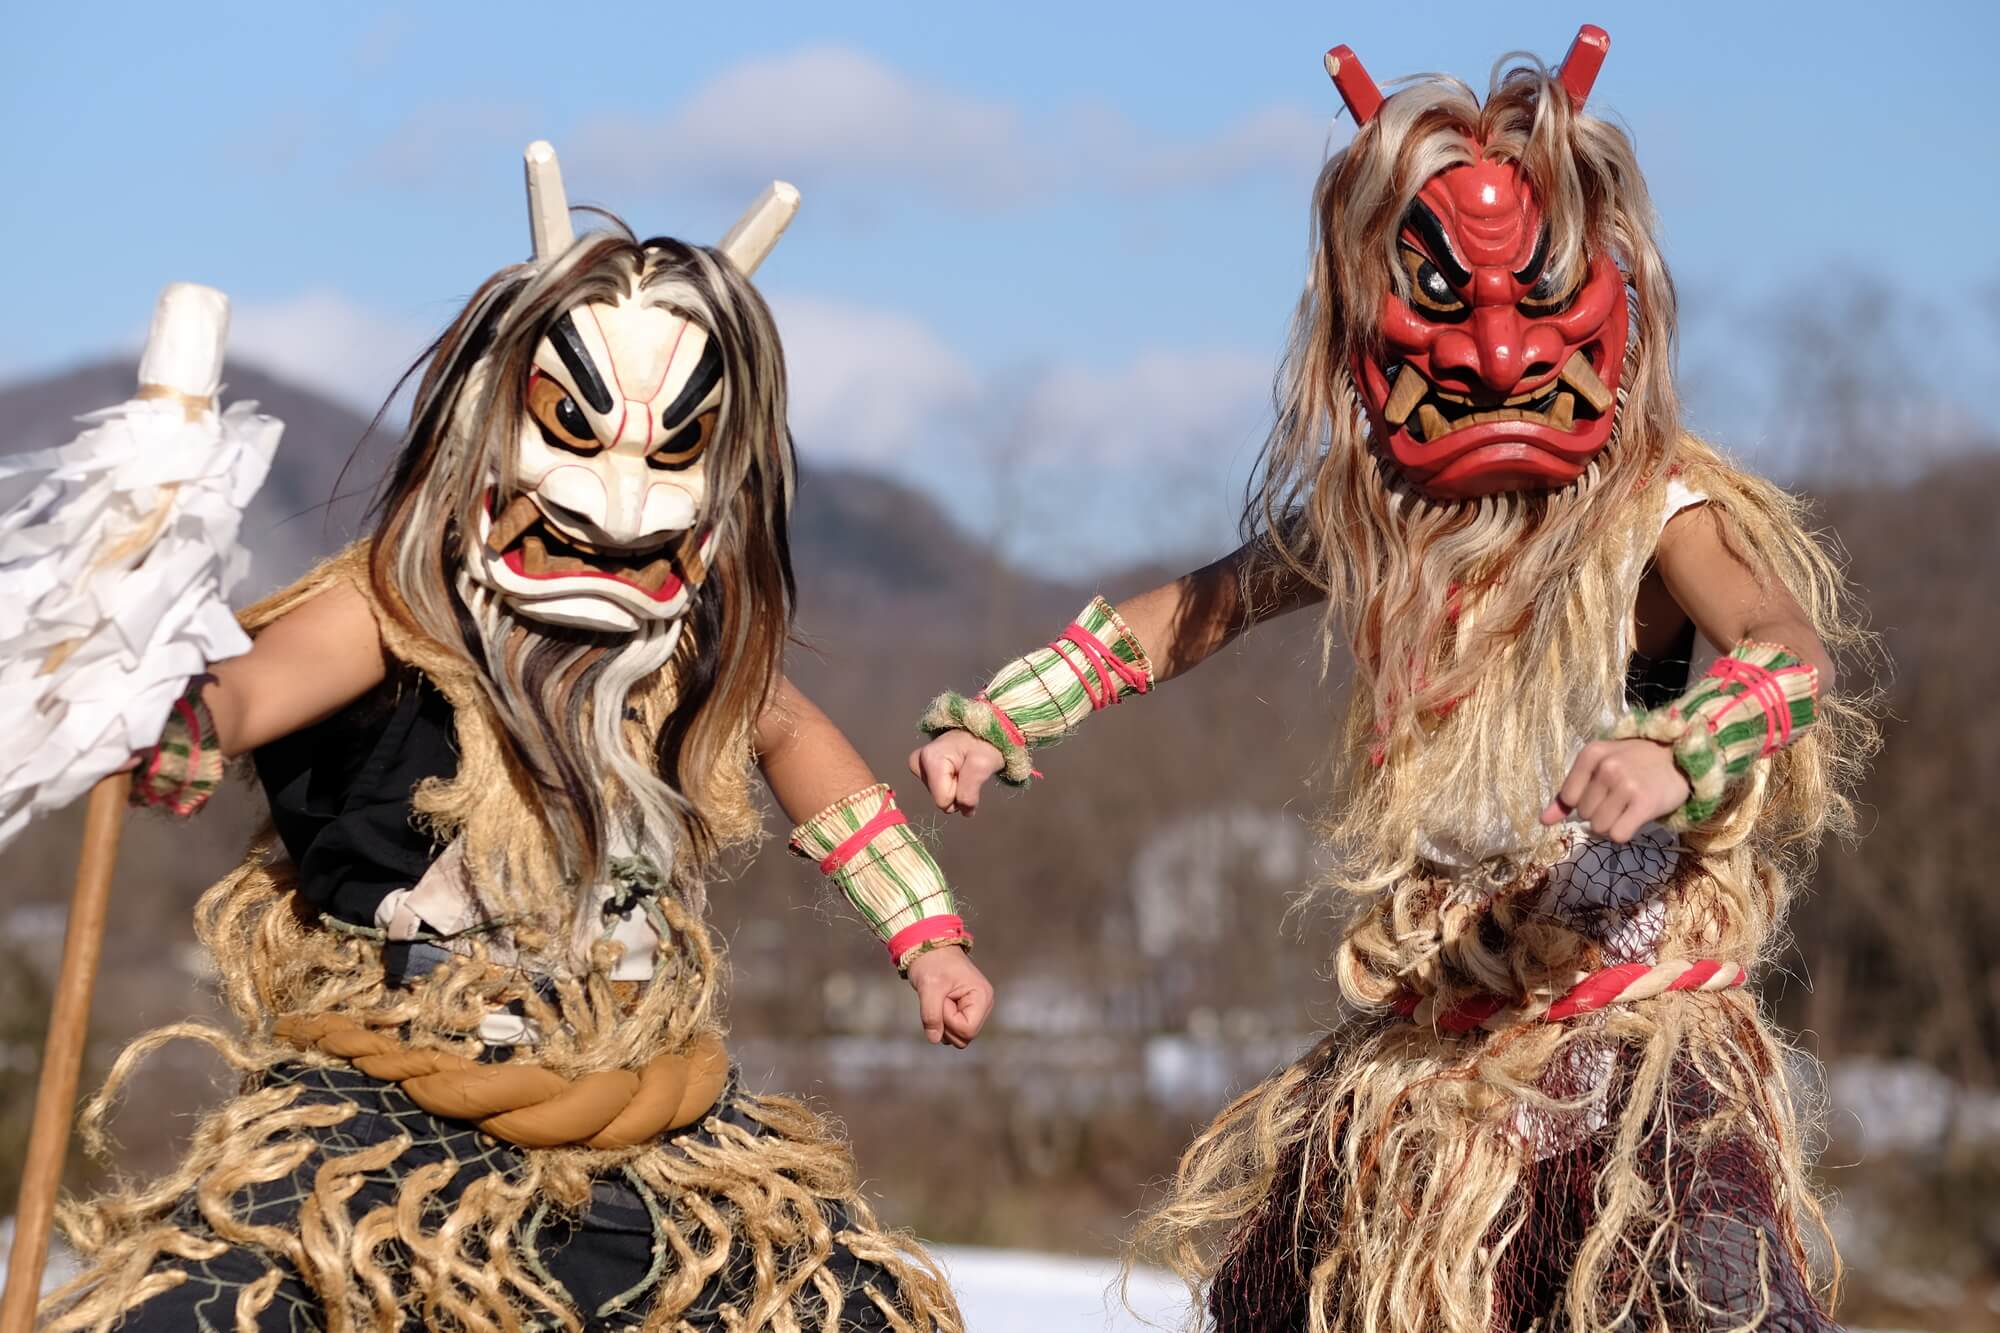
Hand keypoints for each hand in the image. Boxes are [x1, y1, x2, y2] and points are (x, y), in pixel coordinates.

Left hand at [905, 946, 992, 1047]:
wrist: (929, 947)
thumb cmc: (932, 962)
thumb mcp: (929, 987)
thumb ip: (931, 1015)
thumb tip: (934, 1039)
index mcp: (982, 997)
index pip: (967, 1030)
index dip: (948, 1021)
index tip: (941, 999)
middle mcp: (983, 1005)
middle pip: (964, 1037)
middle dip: (946, 1023)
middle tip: (939, 999)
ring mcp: (975, 1008)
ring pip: (958, 1036)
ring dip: (942, 1023)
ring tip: (940, 999)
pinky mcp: (965, 1010)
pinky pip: (953, 1029)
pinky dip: (942, 1021)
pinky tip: (940, 1003)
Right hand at [908, 731, 1004, 816]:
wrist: (981, 732)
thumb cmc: (984, 744)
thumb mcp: (983, 765)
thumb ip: (969, 791)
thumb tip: (964, 812)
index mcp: (929, 759)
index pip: (943, 801)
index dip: (960, 793)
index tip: (968, 774)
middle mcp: (917, 762)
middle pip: (940, 800)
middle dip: (958, 790)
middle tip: (967, 771)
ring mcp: (917, 766)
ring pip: (940, 797)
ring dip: (956, 786)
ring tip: (963, 767)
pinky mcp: (921, 770)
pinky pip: (939, 791)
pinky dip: (952, 784)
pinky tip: (957, 769)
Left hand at [1540, 738, 1690, 843]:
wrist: (1678, 758)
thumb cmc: (1633, 763)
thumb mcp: (1598, 766)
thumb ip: (1568, 793)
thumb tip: (1543, 821)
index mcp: (1591, 754)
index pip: (1568, 798)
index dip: (1582, 801)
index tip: (1601, 791)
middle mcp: (1607, 767)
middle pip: (1584, 814)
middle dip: (1599, 812)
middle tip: (1620, 798)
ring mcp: (1626, 784)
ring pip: (1599, 827)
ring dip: (1612, 824)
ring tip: (1627, 807)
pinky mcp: (1645, 803)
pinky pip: (1618, 835)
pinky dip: (1624, 833)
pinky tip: (1635, 818)